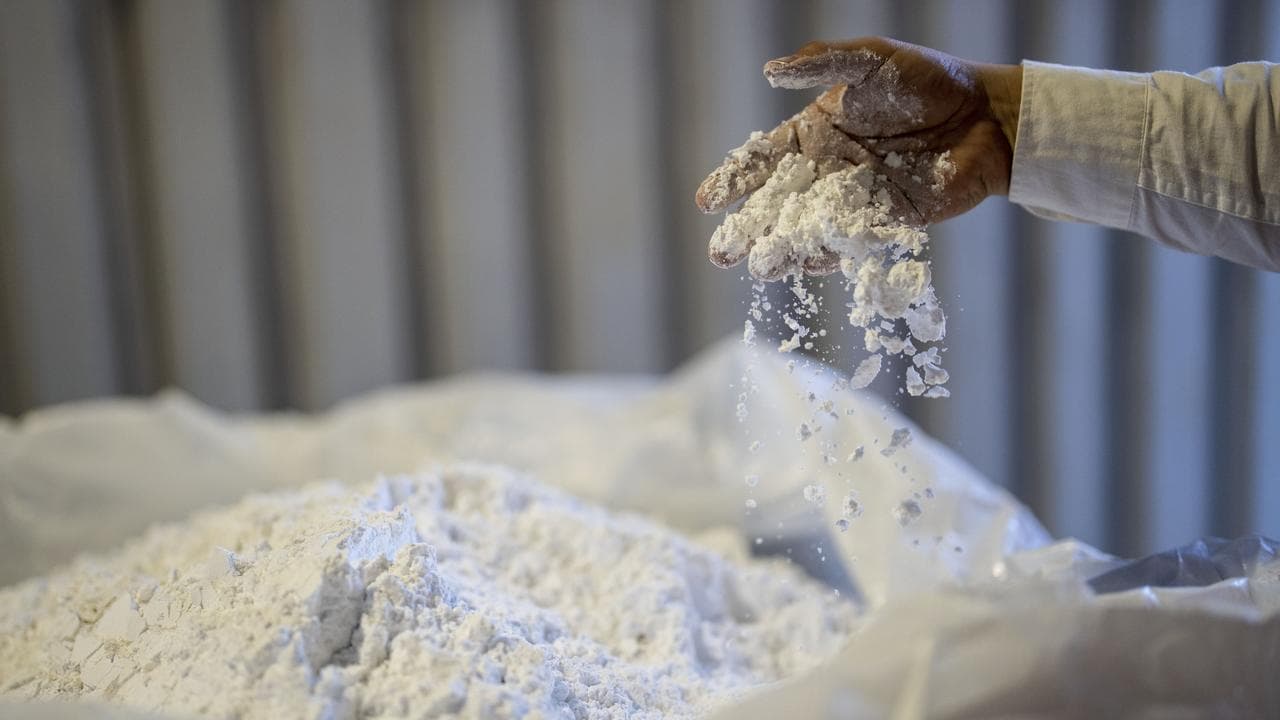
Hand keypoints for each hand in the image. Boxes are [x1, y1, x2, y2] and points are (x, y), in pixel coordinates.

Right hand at [695, 37, 1021, 269]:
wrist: (988, 114)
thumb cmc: (928, 80)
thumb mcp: (872, 61)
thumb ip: (824, 64)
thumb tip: (770, 70)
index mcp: (813, 134)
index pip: (763, 161)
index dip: (734, 180)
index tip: (707, 201)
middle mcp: (827, 173)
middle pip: (777, 207)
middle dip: (748, 230)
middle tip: (722, 254)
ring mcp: (857, 202)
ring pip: (811, 232)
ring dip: (786, 250)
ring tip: (764, 266)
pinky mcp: (891, 224)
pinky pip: (858, 242)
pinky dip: (836, 253)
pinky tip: (814, 262)